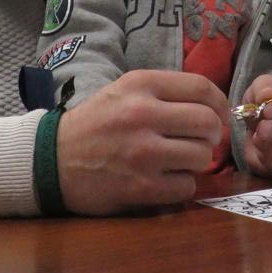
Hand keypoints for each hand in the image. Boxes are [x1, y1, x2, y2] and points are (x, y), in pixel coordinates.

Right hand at [56, 70, 228, 215]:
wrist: (50, 160)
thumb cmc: (95, 123)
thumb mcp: (124, 90)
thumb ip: (165, 92)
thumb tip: (214, 107)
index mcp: (141, 85)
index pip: (202, 88)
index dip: (221, 104)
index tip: (221, 115)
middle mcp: (142, 115)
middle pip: (208, 122)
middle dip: (213, 134)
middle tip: (203, 141)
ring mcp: (142, 153)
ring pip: (201, 156)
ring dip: (196, 162)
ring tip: (178, 160)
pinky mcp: (140, 187)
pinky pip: (186, 186)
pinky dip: (181, 186)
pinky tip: (164, 180)